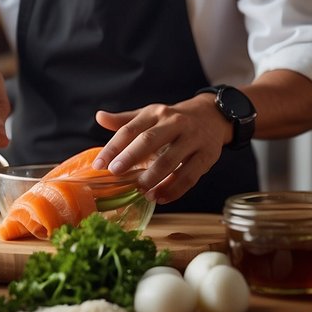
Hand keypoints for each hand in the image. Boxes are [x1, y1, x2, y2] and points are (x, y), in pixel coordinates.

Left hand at [92, 94, 229, 203]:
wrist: (212, 116)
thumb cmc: (172, 120)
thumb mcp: (150, 115)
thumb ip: (125, 121)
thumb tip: (99, 117)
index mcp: (156, 114)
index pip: (130, 129)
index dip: (113, 147)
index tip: (99, 165)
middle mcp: (174, 123)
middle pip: (149, 140)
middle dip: (131, 157)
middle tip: (116, 173)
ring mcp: (192, 139)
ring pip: (171, 160)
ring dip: (153, 178)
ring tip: (140, 190)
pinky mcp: (207, 155)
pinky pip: (189, 176)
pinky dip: (174, 189)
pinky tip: (160, 198)